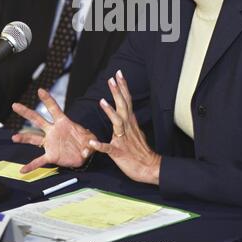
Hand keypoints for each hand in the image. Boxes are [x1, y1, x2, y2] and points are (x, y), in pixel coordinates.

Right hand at [11, 88, 95, 172]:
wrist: (85, 154)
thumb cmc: (87, 142)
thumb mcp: (91, 139)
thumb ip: (90, 142)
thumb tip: (87, 150)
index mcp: (63, 122)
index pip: (54, 109)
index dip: (47, 100)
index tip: (40, 90)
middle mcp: (53, 131)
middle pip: (38, 119)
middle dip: (27, 112)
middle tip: (14, 105)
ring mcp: (51, 143)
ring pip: (34, 139)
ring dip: (24, 138)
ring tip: (14, 137)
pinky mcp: (51, 155)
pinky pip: (39, 161)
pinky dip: (31, 166)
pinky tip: (22, 170)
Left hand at [89, 70, 160, 184]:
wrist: (149, 168)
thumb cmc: (141, 151)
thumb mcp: (137, 132)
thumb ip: (131, 121)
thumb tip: (129, 112)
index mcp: (130, 122)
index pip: (127, 100)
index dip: (123, 86)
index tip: (119, 73)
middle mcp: (127, 127)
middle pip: (123, 106)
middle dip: (117, 92)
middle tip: (112, 78)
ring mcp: (123, 139)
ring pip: (117, 123)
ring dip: (110, 112)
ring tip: (101, 101)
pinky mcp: (119, 152)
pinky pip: (108, 148)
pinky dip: (100, 145)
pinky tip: (92, 142)